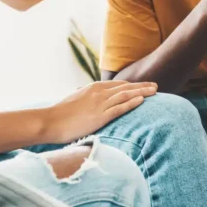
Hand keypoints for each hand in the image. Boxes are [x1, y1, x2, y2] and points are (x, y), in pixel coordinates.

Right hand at [41, 80, 156, 143]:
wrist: (50, 122)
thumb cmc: (60, 114)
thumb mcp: (74, 100)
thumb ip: (84, 97)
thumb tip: (85, 95)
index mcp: (93, 88)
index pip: (118, 85)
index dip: (131, 85)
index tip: (142, 86)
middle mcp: (99, 93)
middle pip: (125, 87)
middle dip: (142, 86)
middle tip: (155, 86)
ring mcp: (100, 104)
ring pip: (126, 95)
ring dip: (142, 92)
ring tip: (154, 91)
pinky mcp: (100, 116)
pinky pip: (119, 107)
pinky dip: (132, 103)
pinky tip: (142, 100)